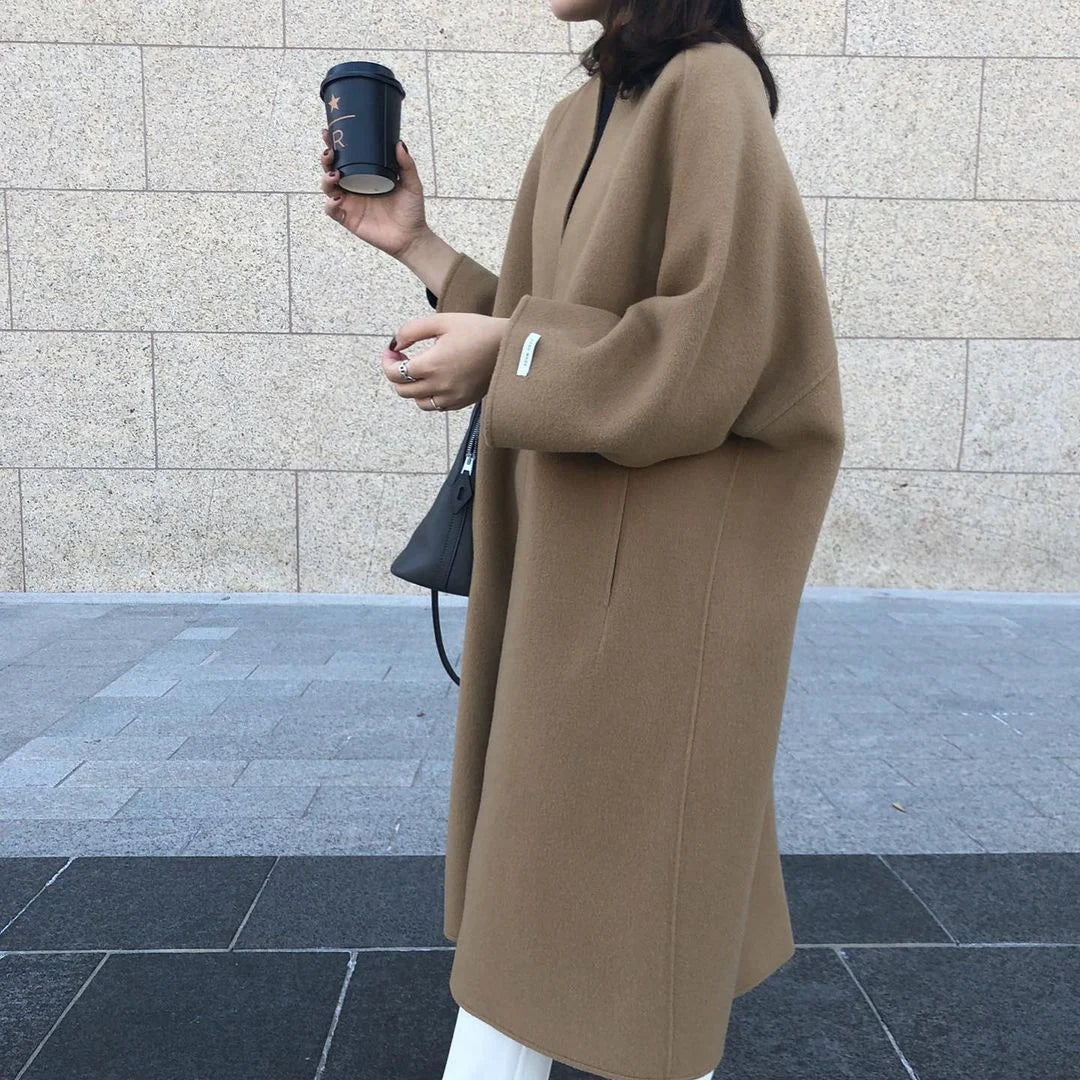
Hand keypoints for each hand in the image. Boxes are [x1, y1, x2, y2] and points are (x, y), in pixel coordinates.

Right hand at [320, 129, 427, 258]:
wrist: (411, 237)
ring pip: (328, 188)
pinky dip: (330, 204)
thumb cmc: (411, 210)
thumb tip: (399, 143)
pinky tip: (339, 199)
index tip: (329, 133)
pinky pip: (332, 211)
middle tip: (331, 152)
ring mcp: (350, 203)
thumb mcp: (411, 184)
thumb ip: (406, 165)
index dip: (334, 145)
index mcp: (365, 175)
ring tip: (335, 175)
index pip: (346, 157)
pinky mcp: (349, 219)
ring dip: (326, 179)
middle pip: (331, 169)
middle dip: (326, 159)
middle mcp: (354, 187)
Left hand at [382, 313, 510, 411]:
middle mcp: (441, 385)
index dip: (386, 362)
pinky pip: (437, 406)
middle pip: (403, 390)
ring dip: (412, 388)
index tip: (391, 351)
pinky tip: (434, 380)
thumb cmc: (477, 330)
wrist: (509, 346)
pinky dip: (429, 396)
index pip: (395, 373)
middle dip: (395, 374)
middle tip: (401, 359)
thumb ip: (411, 331)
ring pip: (419, 402)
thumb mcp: (442, 321)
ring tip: (418, 371)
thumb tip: (395, 345)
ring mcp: (452, 397)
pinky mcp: (463, 402)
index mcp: (433, 364)